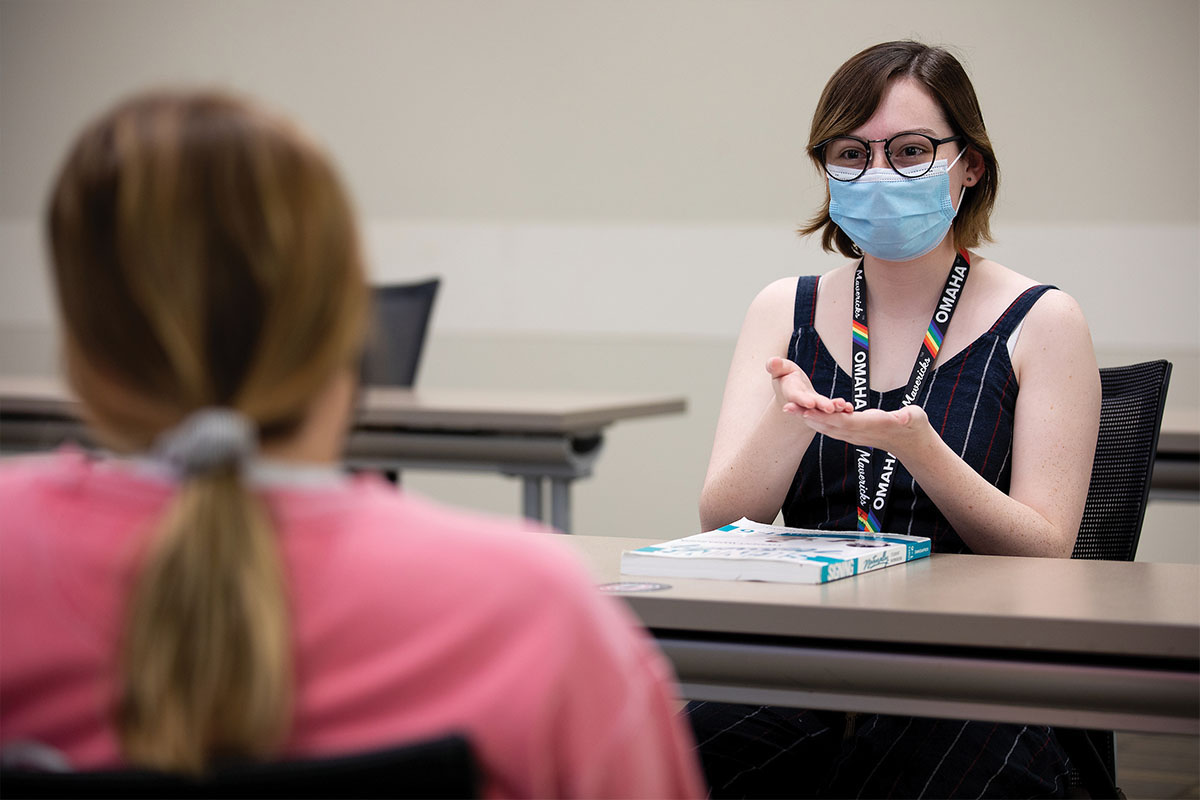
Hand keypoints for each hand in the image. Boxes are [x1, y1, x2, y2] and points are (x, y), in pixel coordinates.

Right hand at [767, 357, 850, 414]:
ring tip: (843, 405)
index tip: (809, 402)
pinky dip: (840, 407)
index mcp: (790, 392)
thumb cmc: (784, 376)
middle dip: (820, 406)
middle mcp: (802, 401)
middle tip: (830, 408)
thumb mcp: (779, 369)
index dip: (802, 400)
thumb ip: (776, 366)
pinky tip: (849, 406)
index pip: (795, 396)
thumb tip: (772, 361)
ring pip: (823, 408)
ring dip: (833, 407)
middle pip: (811, 405)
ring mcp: (813, 405)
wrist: (790, 389)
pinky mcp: (822, 405)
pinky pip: (832, 406)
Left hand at [799, 404, 931, 456]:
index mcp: (871, 426)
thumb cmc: (913, 426)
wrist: (911, 442)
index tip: (808, 412)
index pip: (843, 422)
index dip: (824, 417)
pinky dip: (816, 421)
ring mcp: (854, 435)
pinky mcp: (852, 433)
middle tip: (786, 408)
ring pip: (826, 427)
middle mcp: (858, 433)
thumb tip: (905, 416)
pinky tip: (803, 415)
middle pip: (828, 425)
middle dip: (807, 417)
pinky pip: (830, 428)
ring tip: (788, 409)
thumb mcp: (914, 418)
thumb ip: (908, 417)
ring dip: (806, 419)